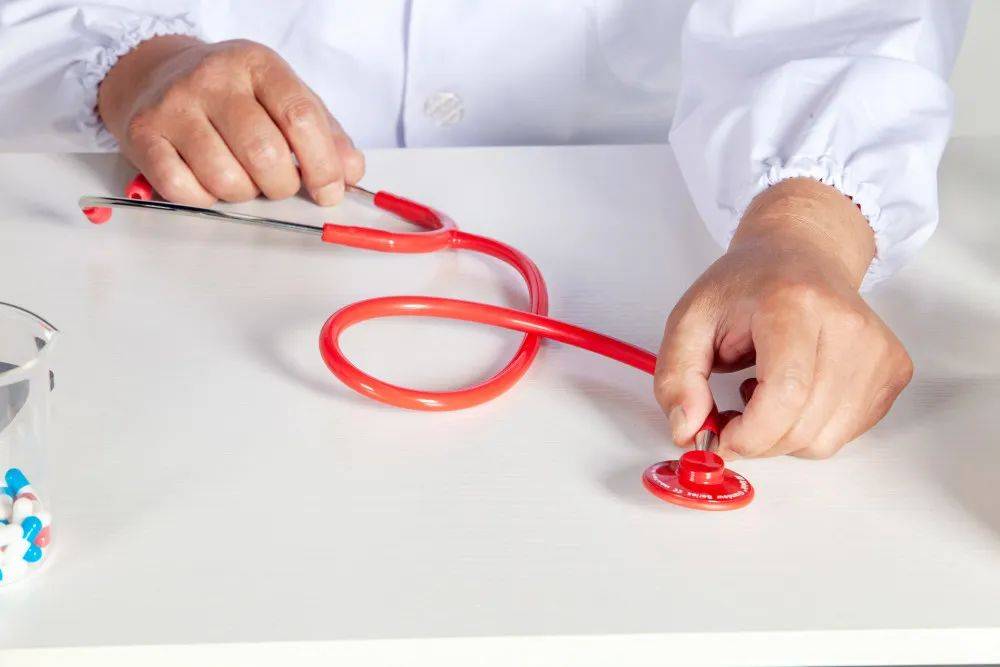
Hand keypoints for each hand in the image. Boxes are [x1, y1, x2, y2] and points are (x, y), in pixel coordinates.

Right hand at [97, 36, 363, 206]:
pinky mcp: (144, 135)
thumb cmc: (236, 96)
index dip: (323, 164)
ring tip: (243, 179)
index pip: (300, 118)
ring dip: (244, 194)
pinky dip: (205, 199)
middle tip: (281, 186)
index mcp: (258, 65)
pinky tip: (209, 182)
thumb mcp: (286, 100)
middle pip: (264, 153)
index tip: (330, 190)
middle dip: (283, 186)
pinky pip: (184, 189)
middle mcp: (213, 79)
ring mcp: (174, 105)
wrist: (158, 75)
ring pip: (225, 178)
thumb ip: (326, 135)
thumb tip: (351, 172)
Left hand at [654, 178, 912, 458]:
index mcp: (795, 303)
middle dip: (757, 439)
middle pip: (804, 426)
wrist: (802, 254)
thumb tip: (686, 430)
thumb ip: (676, 378)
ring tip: (766, 390)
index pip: (786, 393)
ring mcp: (878, 349)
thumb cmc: (748, 285)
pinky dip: (811, 428)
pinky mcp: (894, 369)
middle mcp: (847, 325)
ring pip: (825, 440)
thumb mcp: (690, 320)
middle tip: (732, 413)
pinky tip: (797, 391)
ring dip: (783, 435)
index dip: (750, 434)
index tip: (720, 438)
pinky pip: (845, 433)